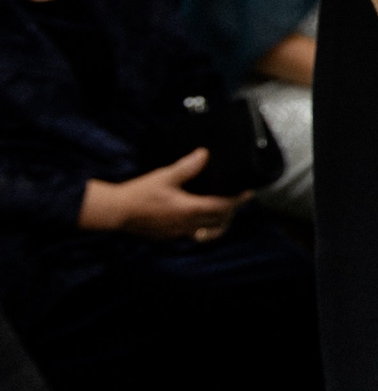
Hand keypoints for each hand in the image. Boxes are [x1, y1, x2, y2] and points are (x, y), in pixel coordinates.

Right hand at [77, 151, 249, 241]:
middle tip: (237, 199)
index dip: (237, 200)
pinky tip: (200, 220)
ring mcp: (179, 232)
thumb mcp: (165, 176)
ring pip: (208, 231)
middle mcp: (187, 224)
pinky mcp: (169, 236)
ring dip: (219, 222)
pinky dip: (203, 228)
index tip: (247, 193)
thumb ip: (187, 166)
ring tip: (223, 212)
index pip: (222, 207)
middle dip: (231, 211)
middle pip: (219, 221)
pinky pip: (193, 235)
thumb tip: (204, 154)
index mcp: (190, 209)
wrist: (116, 212)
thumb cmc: (139, 194)